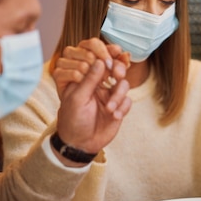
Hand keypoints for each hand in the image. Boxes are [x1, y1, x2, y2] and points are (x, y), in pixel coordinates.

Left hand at [53, 38, 131, 158]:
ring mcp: (110, 96)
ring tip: (110, 109)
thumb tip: (100, 60)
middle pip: (116, 69)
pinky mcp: (119, 108)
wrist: (80, 144)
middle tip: (117, 75)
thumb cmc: (73, 120)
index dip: (107, 56)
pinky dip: (123, 108)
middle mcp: (99, 85)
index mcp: (86, 79)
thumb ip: (90, 79)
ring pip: (124, 85)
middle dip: (119, 70)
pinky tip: (114, 116)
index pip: (99, 61)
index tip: (110, 58)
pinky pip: (127, 102)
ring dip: (119, 96)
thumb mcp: (77, 98)